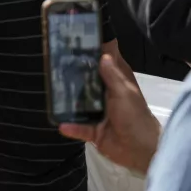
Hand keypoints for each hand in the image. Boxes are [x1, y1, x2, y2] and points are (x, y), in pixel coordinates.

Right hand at [59, 54, 159, 174]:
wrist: (140, 150)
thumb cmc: (135, 116)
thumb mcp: (124, 92)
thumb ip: (112, 75)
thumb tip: (102, 55)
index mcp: (117, 83)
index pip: (105, 63)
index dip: (94, 51)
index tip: (76, 40)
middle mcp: (105, 95)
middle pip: (87, 81)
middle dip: (72, 73)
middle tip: (52, 61)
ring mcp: (98, 112)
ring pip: (78, 103)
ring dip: (66, 100)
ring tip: (49, 89)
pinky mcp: (92, 130)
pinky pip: (78, 127)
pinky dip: (70, 127)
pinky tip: (61, 124)